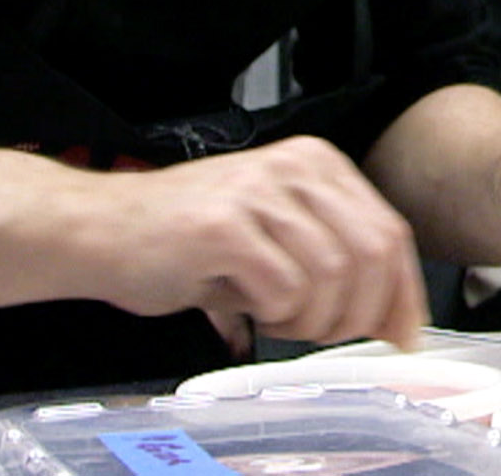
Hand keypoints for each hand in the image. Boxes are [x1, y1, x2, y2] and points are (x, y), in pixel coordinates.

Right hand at [69, 135, 427, 349]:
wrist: (98, 229)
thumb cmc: (184, 239)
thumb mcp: (275, 232)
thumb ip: (334, 258)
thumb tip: (393, 314)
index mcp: (316, 163)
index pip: (389, 231)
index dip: (402, 293)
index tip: (402, 334)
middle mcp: (294, 167)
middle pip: (371, 255)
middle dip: (358, 315)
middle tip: (325, 336)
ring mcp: (258, 193)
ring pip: (332, 275)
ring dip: (310, 319)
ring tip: (276, 320)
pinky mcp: (223, 226)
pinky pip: (283, 289)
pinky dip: (274, 316)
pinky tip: (250, 310)